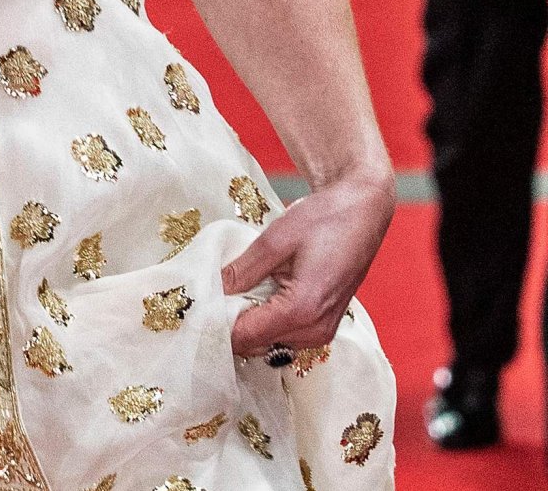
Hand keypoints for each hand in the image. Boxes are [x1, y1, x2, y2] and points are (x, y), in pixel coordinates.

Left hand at [223, 171, 394, 356]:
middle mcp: (315, 331)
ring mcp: (322, 332)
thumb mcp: (276, 239)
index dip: (215, 325)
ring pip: (270, 342)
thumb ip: (243, 270)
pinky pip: (285, 334)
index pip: (245, 336)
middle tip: (206, 298)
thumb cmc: (324, 219)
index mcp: (302, 311)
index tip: (193, 309)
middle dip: (229, 324)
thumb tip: (212, 290)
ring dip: (247, 322)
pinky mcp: (324, 325)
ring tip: (228, 292)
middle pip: (256, 344)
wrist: (362, 210)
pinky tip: (254, 294)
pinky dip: (266, 320)